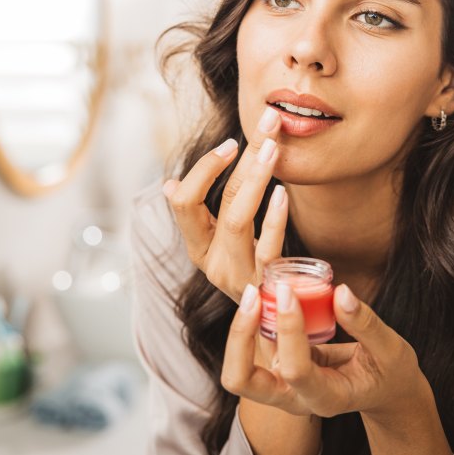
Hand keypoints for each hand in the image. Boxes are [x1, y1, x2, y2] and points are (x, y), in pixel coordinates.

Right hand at [162, 106, 286, 301]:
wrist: (272, 329)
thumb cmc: (249, 273)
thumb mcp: (222, 246)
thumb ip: (202, 216)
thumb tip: (170, 186)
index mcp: (197, 247)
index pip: (185, 203)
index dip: (204, 171)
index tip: (230, 144)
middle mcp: (212, 263)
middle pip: (219, 204)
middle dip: (243, 160)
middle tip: (267, 125)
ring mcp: (238, 277)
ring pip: (238, 221)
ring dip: (256, 179)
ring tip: (272, 147)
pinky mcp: (265, 288)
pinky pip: (268, 248)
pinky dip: (275, 218)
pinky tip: (282, 193)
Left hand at [223, 283, 451, 454]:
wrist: (384, 390)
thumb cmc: (390, 373)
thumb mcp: (391, 350)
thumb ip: (366, 324)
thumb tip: (341, 292)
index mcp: (325, 399)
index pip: (295, 370)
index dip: (288, 330)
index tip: (288, 291)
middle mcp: (294, 397)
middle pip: (242, 380)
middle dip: (240, 337)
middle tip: (254, 294)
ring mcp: (282, 384)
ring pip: (239, 364)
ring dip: (242, 324)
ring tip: (257, 284)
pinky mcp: (278, 366)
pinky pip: (254, 344)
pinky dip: (253, 317)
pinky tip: (264, 288)